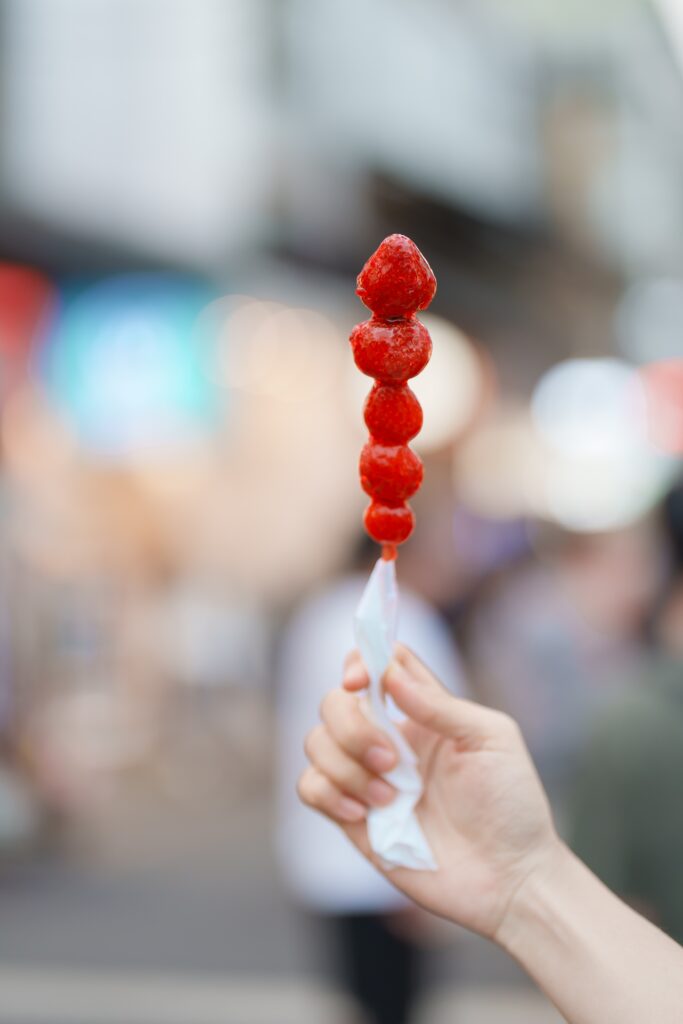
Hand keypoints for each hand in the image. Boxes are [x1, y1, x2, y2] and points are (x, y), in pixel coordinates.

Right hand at [298, 645, 560, 940]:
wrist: (510, 879)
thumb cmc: (512, 804)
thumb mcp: (490, 739)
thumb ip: (440, 705)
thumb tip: (389, 673)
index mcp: (422, 712)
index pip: (376, 665)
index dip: (360, 661)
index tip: (361, 681)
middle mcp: (389, 738)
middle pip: (334, 701)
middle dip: (353, 727)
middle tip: (391, 761)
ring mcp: (368, 777)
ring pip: (316, 741)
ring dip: (347, 767)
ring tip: (390, 799)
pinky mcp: (353, 819)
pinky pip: (310, 787)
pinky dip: (328, 792)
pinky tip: (362, 813)